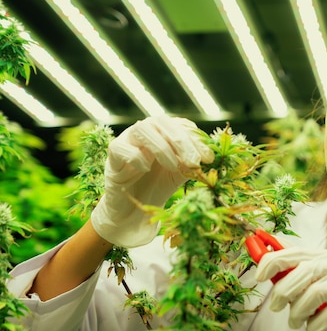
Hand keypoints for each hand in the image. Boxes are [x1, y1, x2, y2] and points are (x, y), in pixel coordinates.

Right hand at [91, 116, 213, 246]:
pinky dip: (137, 157)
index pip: (181, 126)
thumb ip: (192, 163)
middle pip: (162, 122)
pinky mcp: (113, 154)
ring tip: (173, 167)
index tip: (209, 158)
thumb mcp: (181, 173)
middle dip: (182, 142)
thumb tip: (210, 158)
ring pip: (142, 130)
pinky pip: (122, 147)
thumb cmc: (159, 185)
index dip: (196, 140)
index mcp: (164, 132)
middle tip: (194, 162)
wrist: (134, 208)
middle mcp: (146, 131)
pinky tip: (146, 169)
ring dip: (162, 147)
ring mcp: (127, 139)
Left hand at [255, 247, 326, 330]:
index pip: (298, 252)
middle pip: (306, 271)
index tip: (258, 276)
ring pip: (316, 293)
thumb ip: (293, 276)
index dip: (274, 261)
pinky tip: (315, 330)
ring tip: (296, 322)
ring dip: (298, 312)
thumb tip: (263, 259)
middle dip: (283, 291)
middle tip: (275, 307)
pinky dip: (315, 326)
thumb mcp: (311, 292)